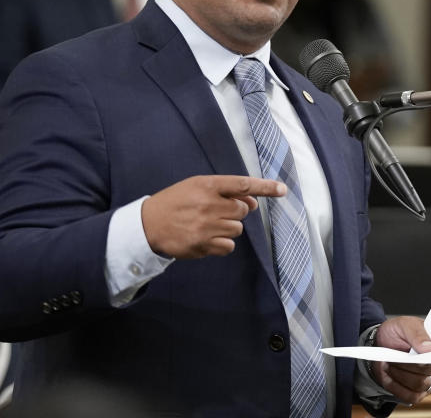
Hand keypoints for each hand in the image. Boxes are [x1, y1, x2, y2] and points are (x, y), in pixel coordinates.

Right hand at [141, 175, 284, 258]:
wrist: (148, 225)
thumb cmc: (176, 202)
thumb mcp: (197, 187)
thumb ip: (225, 192)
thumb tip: (252, 203)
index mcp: (207, 185)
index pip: (243, 184)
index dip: (265, 187)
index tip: (282, 189)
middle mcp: (208, 204)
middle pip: (242, 211)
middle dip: (235, 212)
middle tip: (216, 212)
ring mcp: (206, 226)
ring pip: (237, 230)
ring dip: (227, 228)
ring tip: (206, 225)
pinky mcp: (203, 245)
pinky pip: (229, 247)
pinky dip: (222, 244)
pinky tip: (206, 238)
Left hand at [370, 316, 430, 404]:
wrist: (380, 343)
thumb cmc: (396, 332)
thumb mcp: (404, 324)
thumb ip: (418, 334)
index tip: (420, 358)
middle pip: (428, 374)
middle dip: (406, 365)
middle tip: (392, 357)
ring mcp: (428, 381)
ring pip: (419, 386)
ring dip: (399, 375)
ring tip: (388, 363)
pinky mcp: (416, 392)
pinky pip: (410, 396)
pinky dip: (395, 386)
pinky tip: (388, 375)